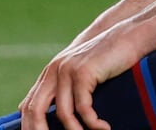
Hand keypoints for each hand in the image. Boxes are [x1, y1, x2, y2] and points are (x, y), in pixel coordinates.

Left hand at [19, 24, 142, 129]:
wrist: (127, 34)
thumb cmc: (108, 57)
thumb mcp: (80, 71)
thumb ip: (66, 89)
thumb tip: (60, 115)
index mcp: (49, 73)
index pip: (28, 106)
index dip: (28, 126)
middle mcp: (54, 71)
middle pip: (36, 110)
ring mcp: (67, 70)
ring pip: (63, 113)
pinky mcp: (84, 72)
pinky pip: (83, 107)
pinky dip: (93, 123)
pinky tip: (103, 127)